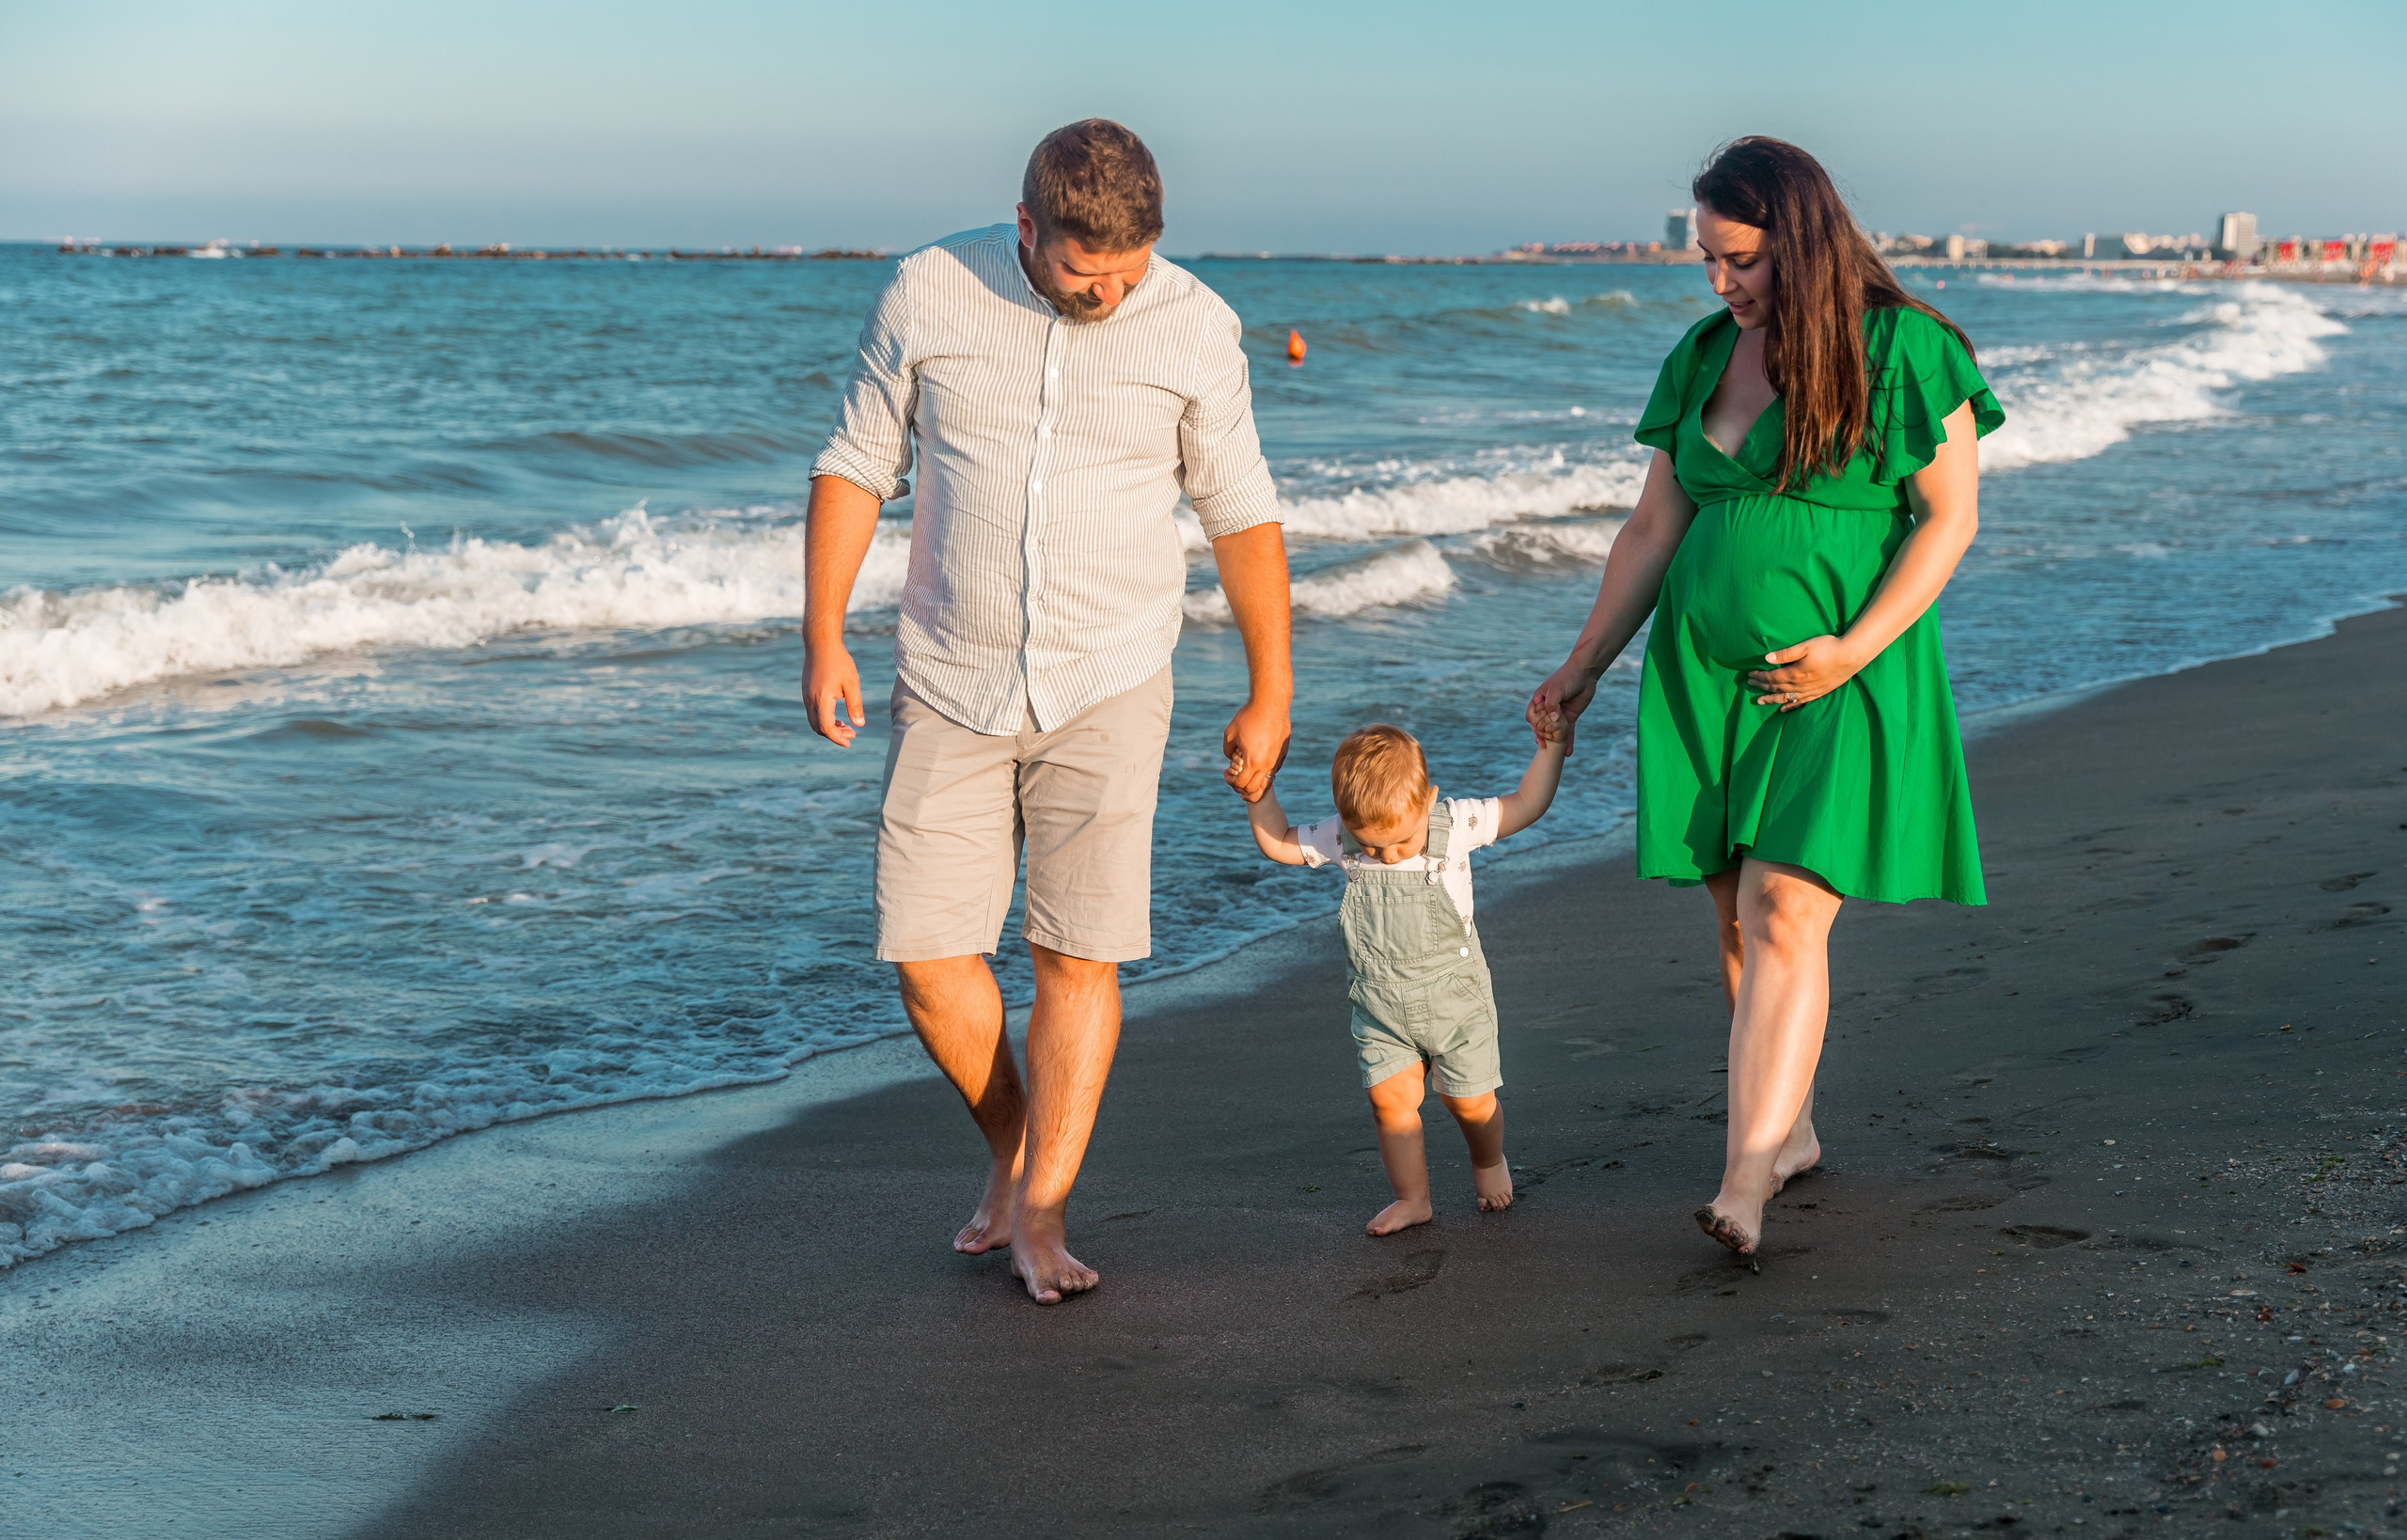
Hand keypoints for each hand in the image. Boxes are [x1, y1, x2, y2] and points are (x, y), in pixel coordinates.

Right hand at [803, 639, 865, 745]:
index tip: (849, 742)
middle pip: (818, 727)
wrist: (821, 644)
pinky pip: (812, 712)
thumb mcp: (851, 683)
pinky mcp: (806, 692)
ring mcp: (806, 696)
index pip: (826, 727)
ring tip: (845, 726)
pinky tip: (837, 716)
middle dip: (834, 735)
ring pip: (814, 721)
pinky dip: (823, 719)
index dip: (837, 738)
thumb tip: (859, 725)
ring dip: (828, 727)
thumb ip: (855, 705)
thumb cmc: (839, 661)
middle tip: (851, 734)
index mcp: (821, 699)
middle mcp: (810, 700)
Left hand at [1222, 696, 1290, 802]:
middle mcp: (1267, 764)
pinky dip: (1264, 772)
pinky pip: (1274, 769)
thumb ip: (1227, 751)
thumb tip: (1231, 759)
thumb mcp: (1230, 734)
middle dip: (1242, 788)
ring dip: (1255, 784)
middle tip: (1235, 778)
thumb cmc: (1248, 717)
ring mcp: (1277, 759)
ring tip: (1247, 779)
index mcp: (1253, 761)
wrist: (1270, 703)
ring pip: (1267, 782)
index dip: (1230, 782)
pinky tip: (1257, 764)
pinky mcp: (1283, 753)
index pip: (1241, 784)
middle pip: (1254, 789)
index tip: (1225, 773)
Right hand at [1526, 660, 1596, 754]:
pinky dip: (1568, 742)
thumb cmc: (1567, 677)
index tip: (1539, 731)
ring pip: (1554, 731)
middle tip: (1546, 747)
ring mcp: (1558, 714)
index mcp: (1539, 700)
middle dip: (1543, 737)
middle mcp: (1547, 709)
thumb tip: (1553, 719)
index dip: (1534, 725)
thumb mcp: (1556, 688)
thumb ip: (1552, 703)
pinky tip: (1568, 753)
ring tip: (1554, 756)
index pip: (1532, 716)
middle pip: (1542, 726)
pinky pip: (1568, 732)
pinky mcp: (1570, 717)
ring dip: (1554, 743)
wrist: (1584, 673)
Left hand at [1747, 634, 1864, 711]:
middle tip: (1750, 685)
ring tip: (1760, 701)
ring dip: (1772, 699)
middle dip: (1762, 686)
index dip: (1760, 676)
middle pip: (1776, 688)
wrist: (1851, 656)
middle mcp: (1801, 685)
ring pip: (1786, 698)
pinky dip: (1790, 707)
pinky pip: (1800, 703)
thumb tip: (1766, 659)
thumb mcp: (1805, 646)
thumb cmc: (1828, 647)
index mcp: (1795, 673)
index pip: (1772, 677)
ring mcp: (1810, 691)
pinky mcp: (1819, 693)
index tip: (1750, 674)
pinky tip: (1783, 710)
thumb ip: (1786, 654)